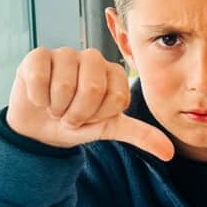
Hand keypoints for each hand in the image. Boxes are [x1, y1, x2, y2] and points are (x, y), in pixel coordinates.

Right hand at [7, 47, 173, 159]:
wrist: (40, 129)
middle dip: (78, 114)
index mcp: (114, 72)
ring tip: (55, 106)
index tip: (92, 117)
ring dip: (58, 107)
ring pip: (65, 85)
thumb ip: (140, 135)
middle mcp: (92, 57)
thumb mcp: (110, 129)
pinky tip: (39, 97)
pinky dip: (39, 98)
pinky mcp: (37, 55)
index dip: (100, 116)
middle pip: (93, 89)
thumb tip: (169, 153)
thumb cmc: (77, 123)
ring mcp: (65, 53)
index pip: (116, 98)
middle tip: (71, 115)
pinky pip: (41, 78)